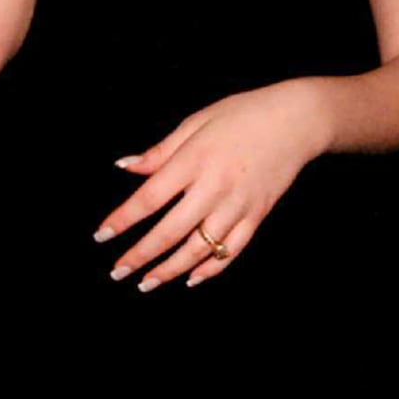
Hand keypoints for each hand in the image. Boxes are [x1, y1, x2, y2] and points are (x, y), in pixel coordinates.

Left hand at [94, 79, 329, 289]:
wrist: (297, 120)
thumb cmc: (243, 114)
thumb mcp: (197, 122)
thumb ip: (161, 150)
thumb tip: (125, 166)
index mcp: (194, 160)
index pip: (149, 198)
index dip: (123, 220)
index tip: (101, 237)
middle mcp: (214, 187)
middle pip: (170, 231)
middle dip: (140, 256)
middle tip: (117, 272)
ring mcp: (237, 205)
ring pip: (199, 249)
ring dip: (170, 270)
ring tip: (146, 284)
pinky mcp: (257, 215)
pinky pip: (232, 251)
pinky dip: (211, 269)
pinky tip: (191, 278)